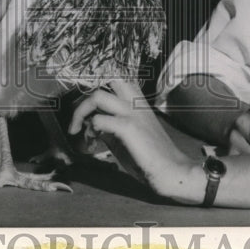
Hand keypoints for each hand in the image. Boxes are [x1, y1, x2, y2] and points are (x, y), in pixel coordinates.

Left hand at [69, 79, 198, 201]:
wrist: (171, 170)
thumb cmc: (150, 155)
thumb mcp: (125, 136)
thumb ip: (108, 126)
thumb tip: (88, 125)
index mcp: (136, 100)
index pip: (114, 78)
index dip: (95, 86)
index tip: (85, 107)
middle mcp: (134, 101)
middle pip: (104, 79)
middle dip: (86, 94)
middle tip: (79, 114)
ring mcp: (131, 112)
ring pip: (97, 95)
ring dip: (81, 111)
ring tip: (78, 130)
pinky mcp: (129, 127)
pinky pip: (99, 119)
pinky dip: (90, 130)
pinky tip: (93, 143)